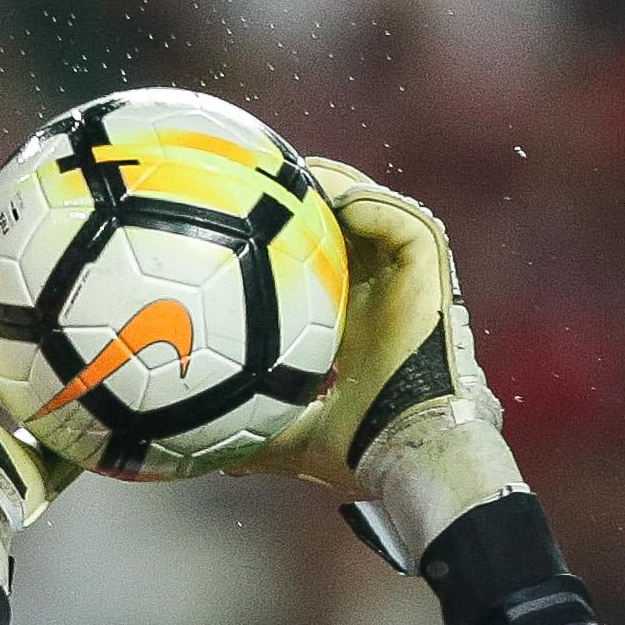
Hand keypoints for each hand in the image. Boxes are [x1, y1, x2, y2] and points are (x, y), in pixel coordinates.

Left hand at [238, 159, 526, 570]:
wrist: (412, 447)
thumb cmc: (363, 451)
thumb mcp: (290, 440)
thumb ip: (250, 441)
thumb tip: (194, 457)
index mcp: (358, 326)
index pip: (322, 269)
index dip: (286, 245)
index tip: (239, 226)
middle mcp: (385, 295)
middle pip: (346, 226)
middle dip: (304, 199)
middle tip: (253, 179)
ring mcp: (411, 278)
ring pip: (372, 208)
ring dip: (331, 183)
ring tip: (282, 167)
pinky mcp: (431, 266)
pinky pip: (395, 215)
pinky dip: (359, 197)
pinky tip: (314, 188)